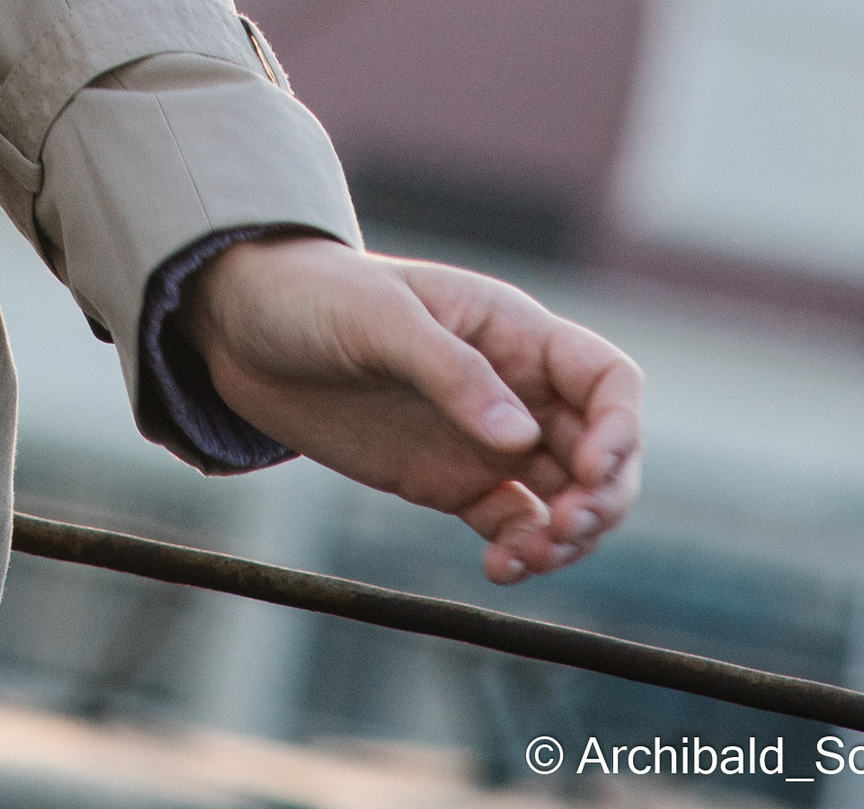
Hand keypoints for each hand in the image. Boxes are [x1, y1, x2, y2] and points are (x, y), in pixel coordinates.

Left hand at [178, 234, 641, 582]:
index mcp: (510, 330)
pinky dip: (523, 552)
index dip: (620, 427)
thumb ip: (449, 372)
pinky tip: (500, 567)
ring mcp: (485, 439)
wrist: (244, 328)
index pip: (605, 379)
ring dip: (569, 536)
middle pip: (602, 450)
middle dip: (604, 497)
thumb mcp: (377, 319)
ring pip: (566, 497)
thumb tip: (519, 437)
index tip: (591, 470)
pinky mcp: (452, 481)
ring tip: (527, 557)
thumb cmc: (313, 296)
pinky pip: (513, 525)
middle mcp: (514, 387)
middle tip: (566, 529)